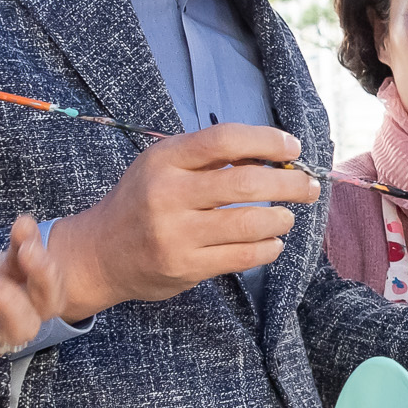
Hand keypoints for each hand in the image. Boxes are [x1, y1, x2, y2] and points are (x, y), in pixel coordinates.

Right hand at [44, 124, 318, 317]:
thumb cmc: (143, 201)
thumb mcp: (163, 166)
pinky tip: (273, 242)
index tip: (293, 148)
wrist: (98, 253)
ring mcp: (175, 234)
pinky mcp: (184, 267)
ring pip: (249, 224)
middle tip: (309, 187)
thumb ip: (209, 157)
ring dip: (281, 219)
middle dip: (289, 184)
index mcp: (164, 159)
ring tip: (286, 217)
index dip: (267, 140)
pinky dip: (268, 248)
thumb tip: (275, 153)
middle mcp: (167, 194)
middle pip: (245, 183)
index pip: (225, 139)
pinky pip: (241, 256)